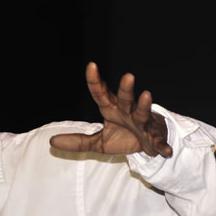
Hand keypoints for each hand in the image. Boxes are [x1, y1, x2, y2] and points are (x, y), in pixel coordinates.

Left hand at [50, 62, 172, 157]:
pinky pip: (157, 141)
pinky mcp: (154, 137)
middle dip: (126, 88)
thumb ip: (77, 141)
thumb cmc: (123, 137)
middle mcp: (128, 111)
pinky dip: (160, 145)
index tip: (91, 66)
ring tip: (147, 95)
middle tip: (127, 76)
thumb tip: (51, 142)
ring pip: (143, 112)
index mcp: (112, 109)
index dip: (95, 81)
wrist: (146, 146)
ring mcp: (143, 123)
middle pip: (125, 98)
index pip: (101, 93)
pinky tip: (164, 150)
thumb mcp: (98, 142)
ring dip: (145, 105)